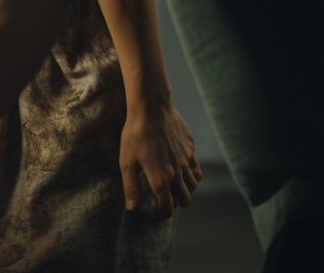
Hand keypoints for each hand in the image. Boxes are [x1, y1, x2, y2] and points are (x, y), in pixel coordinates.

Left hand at [119, 100, 202, 216]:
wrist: (151, 107)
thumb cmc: (135, 134)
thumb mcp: (126, 161)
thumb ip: (131, 187)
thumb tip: (133, 208)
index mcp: (161, 180)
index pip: (167, 208)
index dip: (162, 215)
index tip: (156, 213)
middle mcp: (177, 173)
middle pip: (184, 200)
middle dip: (175, 204)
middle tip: (165, 199)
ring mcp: (186, 160)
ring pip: (193, 186)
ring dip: (186, 191)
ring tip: (175, 187)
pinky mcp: (190, 148)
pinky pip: (197, 169)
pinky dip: (193, 176)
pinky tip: (184, 170)